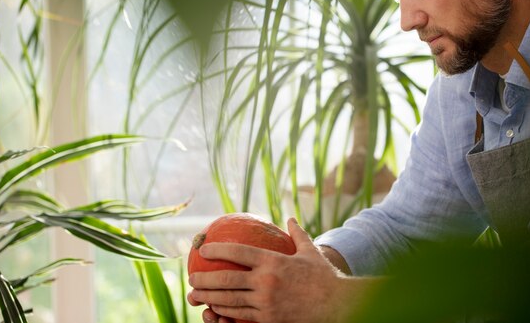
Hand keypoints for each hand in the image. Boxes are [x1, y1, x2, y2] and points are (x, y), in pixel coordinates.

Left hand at [187, 217, 357, 322]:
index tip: (203, 248)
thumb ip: (297, 234)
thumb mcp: (310, 252)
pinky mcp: (269, 319)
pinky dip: (225, 312)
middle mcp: (267, 282)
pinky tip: (215, 309)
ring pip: (230, 300)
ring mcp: (266, 303)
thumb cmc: (324, 277)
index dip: (218, 249)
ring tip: (195, 295)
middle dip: (205, 278)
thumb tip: (290, 218)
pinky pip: (241, 316)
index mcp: (274, 262)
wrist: (338, 306)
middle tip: (191, 278)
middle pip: (227, 279)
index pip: (239, 252)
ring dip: (210, 297)